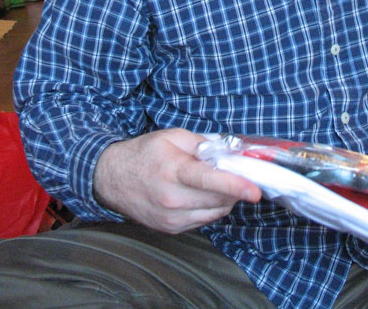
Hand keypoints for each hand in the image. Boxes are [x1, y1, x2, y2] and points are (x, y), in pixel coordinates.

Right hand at [93, 128, 261, 232]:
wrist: (112, 178)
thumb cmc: (143, 154)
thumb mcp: (172, 137)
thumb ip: (202, 143)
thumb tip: (228, 152)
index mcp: (173, 171)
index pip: (210, 181)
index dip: (235, 186)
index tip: (255, 190)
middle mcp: (172, 199)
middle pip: (218, 200)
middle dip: (234, 188)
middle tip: (237, 173)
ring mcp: (171, 218)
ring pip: (214, 213)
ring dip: (224, 199)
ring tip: (216, 182)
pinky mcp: (171, 229)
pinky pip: (203, 221)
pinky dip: (211, 208)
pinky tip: (203, 194)